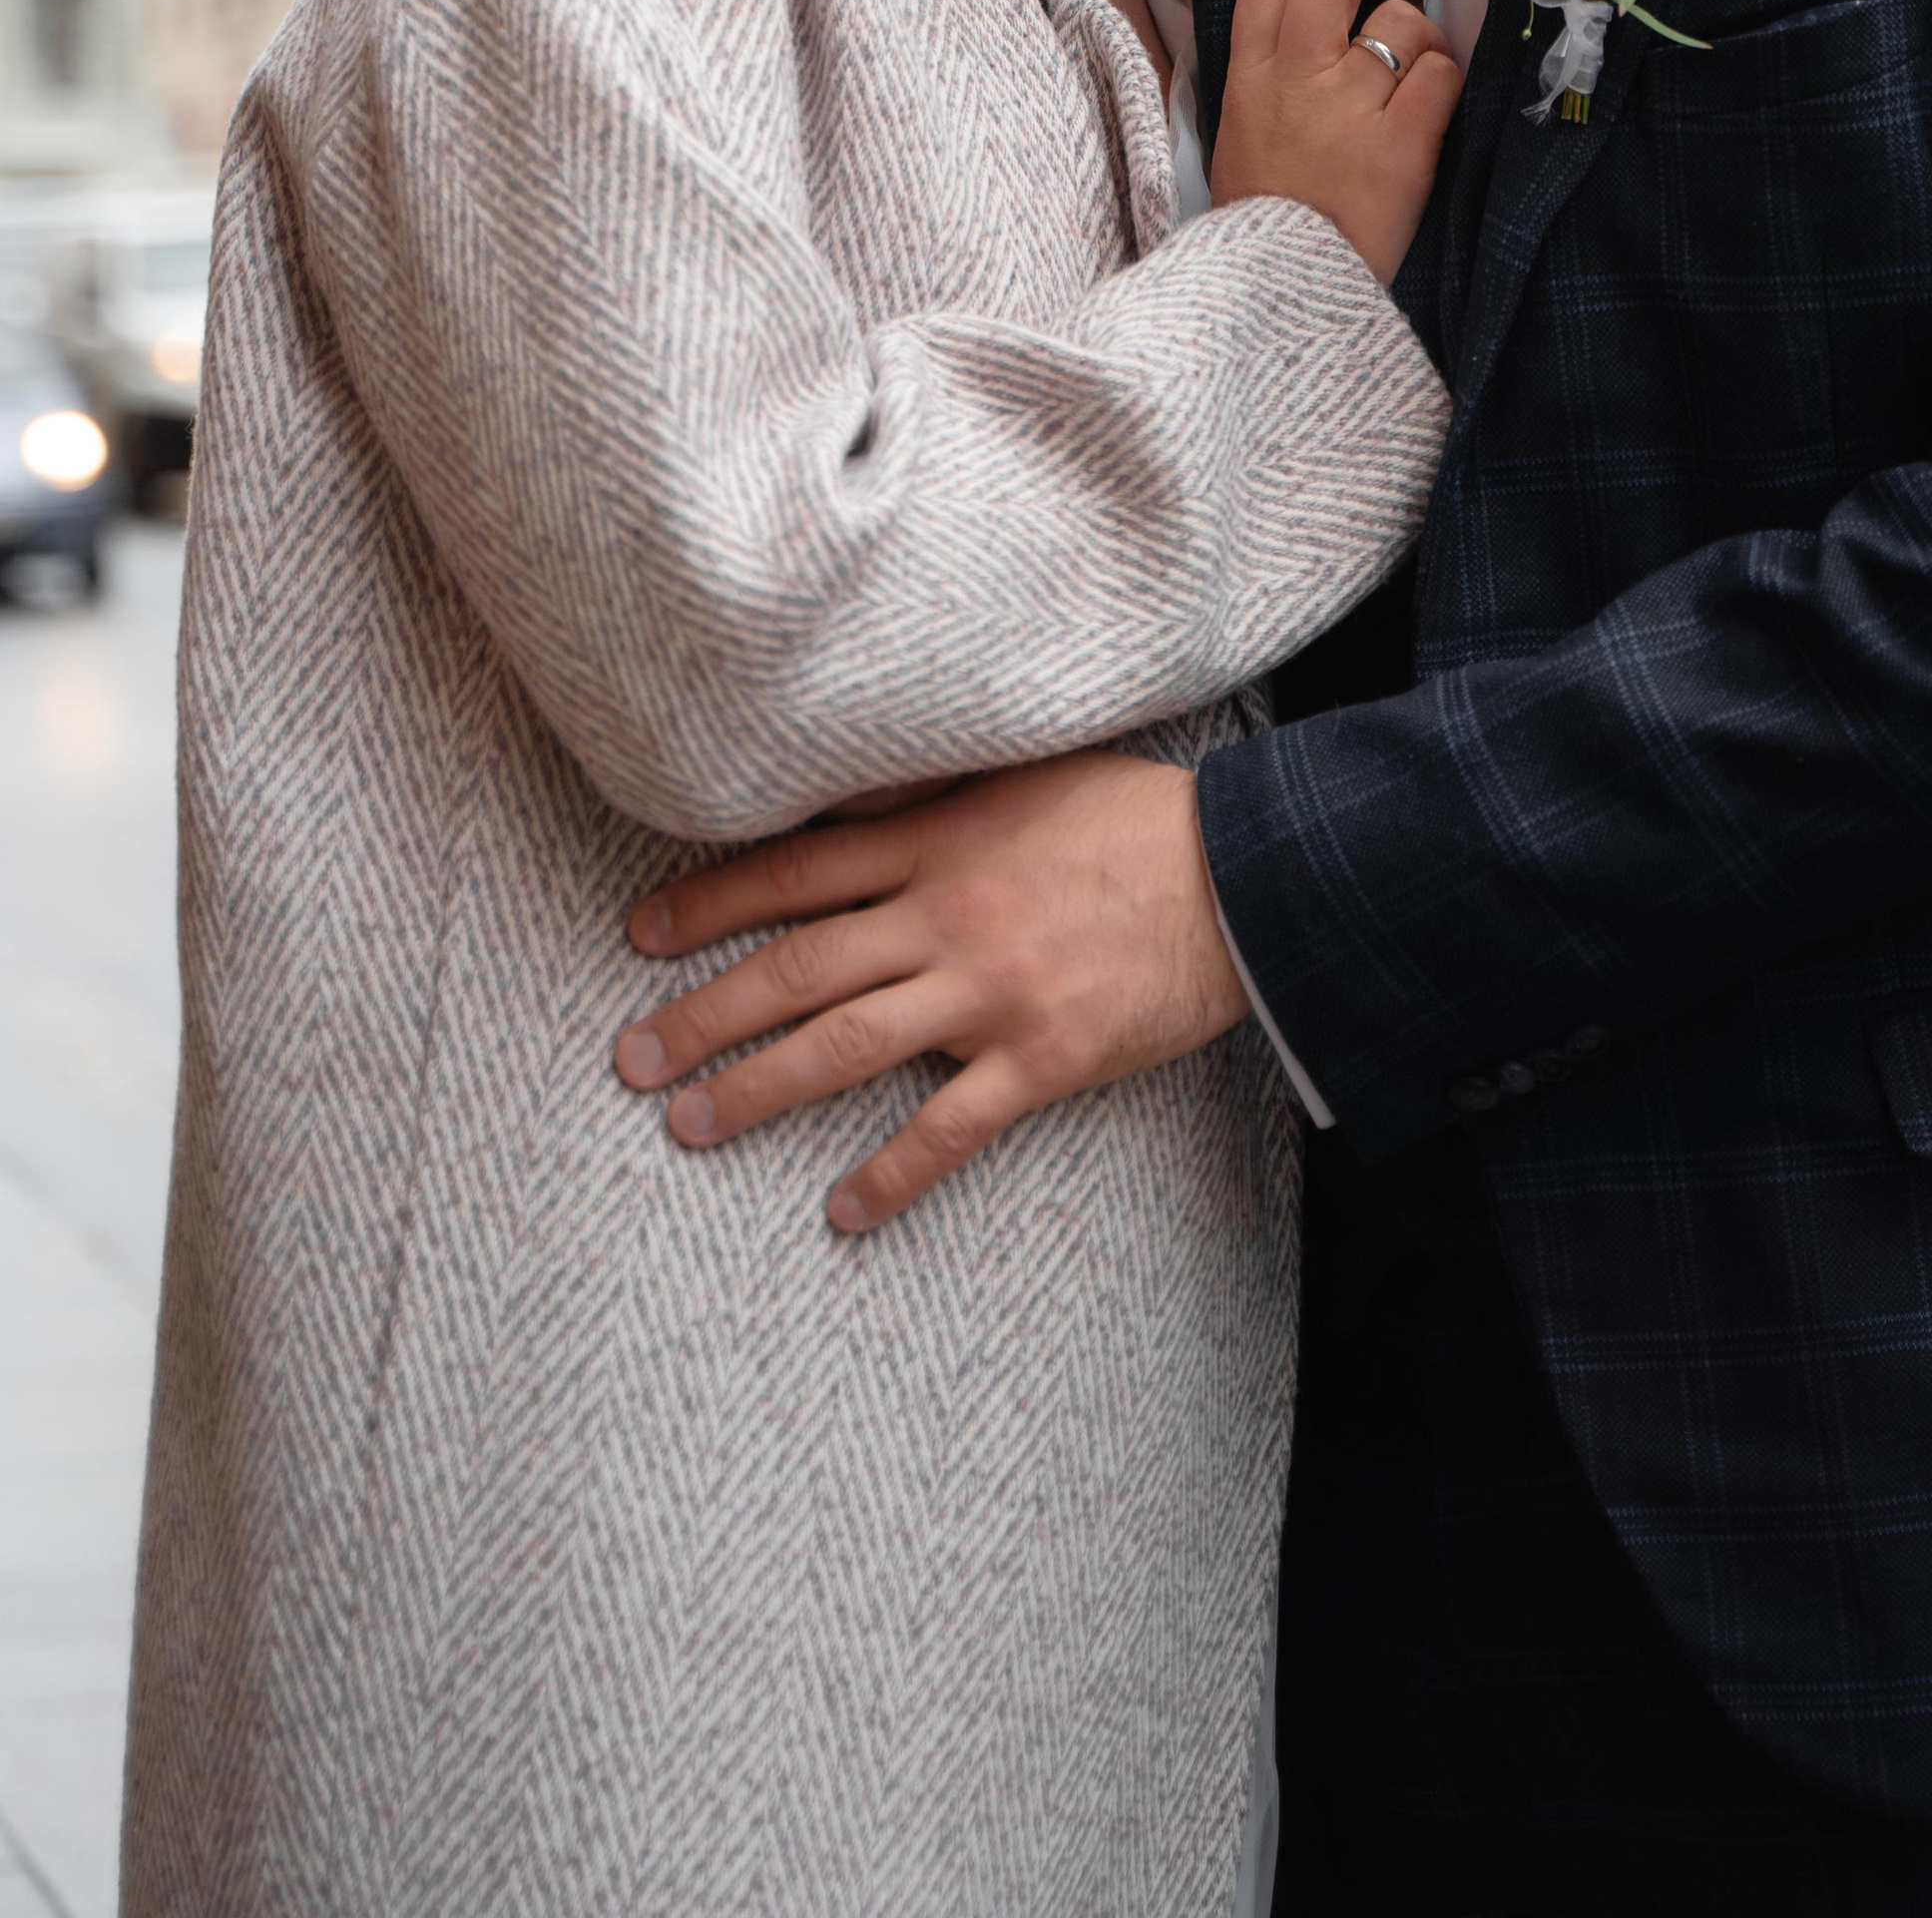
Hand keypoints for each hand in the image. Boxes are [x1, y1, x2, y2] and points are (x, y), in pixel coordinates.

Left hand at [613, 753, 1247, 1231]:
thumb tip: (837, 800)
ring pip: (846, 1047)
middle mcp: (946, 912)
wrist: (1246, 873)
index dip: (707, 904)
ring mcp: (991, 990)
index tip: (639, 935)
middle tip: (629, 1059)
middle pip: (796, 967)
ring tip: (688, 1127)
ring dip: (757, 1089)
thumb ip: (930, 792)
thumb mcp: (1021, 773)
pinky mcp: (1043, 1055)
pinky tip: (843, 1213)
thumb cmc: (1134, 816)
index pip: (794, 872)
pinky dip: (891, 1176)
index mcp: (938, 837)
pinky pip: (950, 1129)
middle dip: (701, 1014)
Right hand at [1210, 0, 1462, 285]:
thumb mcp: (1247, 118)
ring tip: (1413, 75)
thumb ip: (1279, 55)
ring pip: (1403, 24)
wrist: (1284, 289)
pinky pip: (1441, 77)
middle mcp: (1293, 81)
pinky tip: (1429, 113)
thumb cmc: (1273, 206)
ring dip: (1424, 36)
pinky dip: (1446, 82)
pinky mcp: (1398, 150)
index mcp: (1250, 71)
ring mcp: (1345, 113)